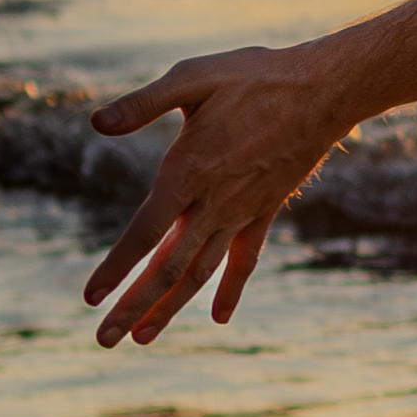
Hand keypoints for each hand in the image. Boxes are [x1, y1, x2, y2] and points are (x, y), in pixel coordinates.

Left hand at [82, 39, 365, 346]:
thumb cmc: (255, 77)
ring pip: (201, 271)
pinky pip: (245, 259)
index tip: (91, 298)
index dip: (117, 268)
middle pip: (168, 267)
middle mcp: (214, 203)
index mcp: (189, 172)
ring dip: (170, 306)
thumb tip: (97, 124)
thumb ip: (143, 104)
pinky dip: (229, 289)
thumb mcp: (192, 78)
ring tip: (143, 338)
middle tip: (104, 339)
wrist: (325, 90)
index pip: (144, 233)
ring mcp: (242, 211)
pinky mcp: (264, 210)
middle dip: (134, 306)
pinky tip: (218, 316)